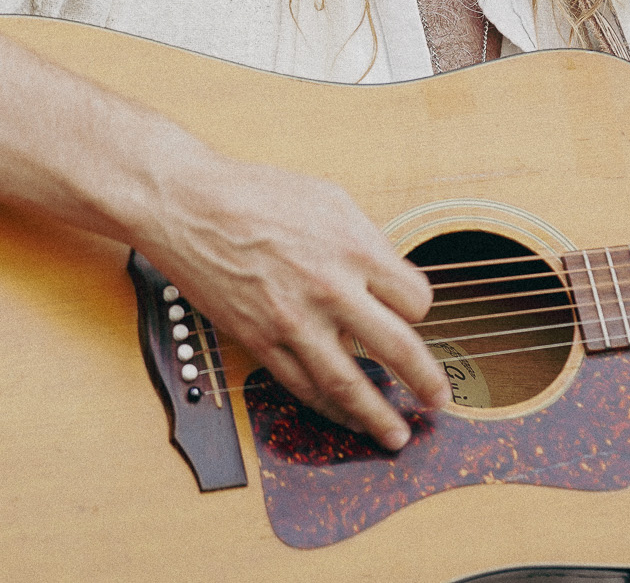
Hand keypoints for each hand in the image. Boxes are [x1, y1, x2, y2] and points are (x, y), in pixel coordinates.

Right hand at [146, 151, 448, 449]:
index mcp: (355, 248)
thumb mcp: (330, 199)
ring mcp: (294, 320)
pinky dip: (327, 408)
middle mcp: (331, 288)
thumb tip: (388, 275)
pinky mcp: (259, 340)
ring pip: (348, 383)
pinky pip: (301, 385)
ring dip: (377, 416)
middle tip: (438, 399)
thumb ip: (365, 241)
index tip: (413, 316)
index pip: (414, 299)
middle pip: (397, 348)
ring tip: (395, 435)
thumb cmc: (257, 194)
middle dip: (424, 380)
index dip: (418, 310)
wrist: (190, 206)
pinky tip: (342, 417)